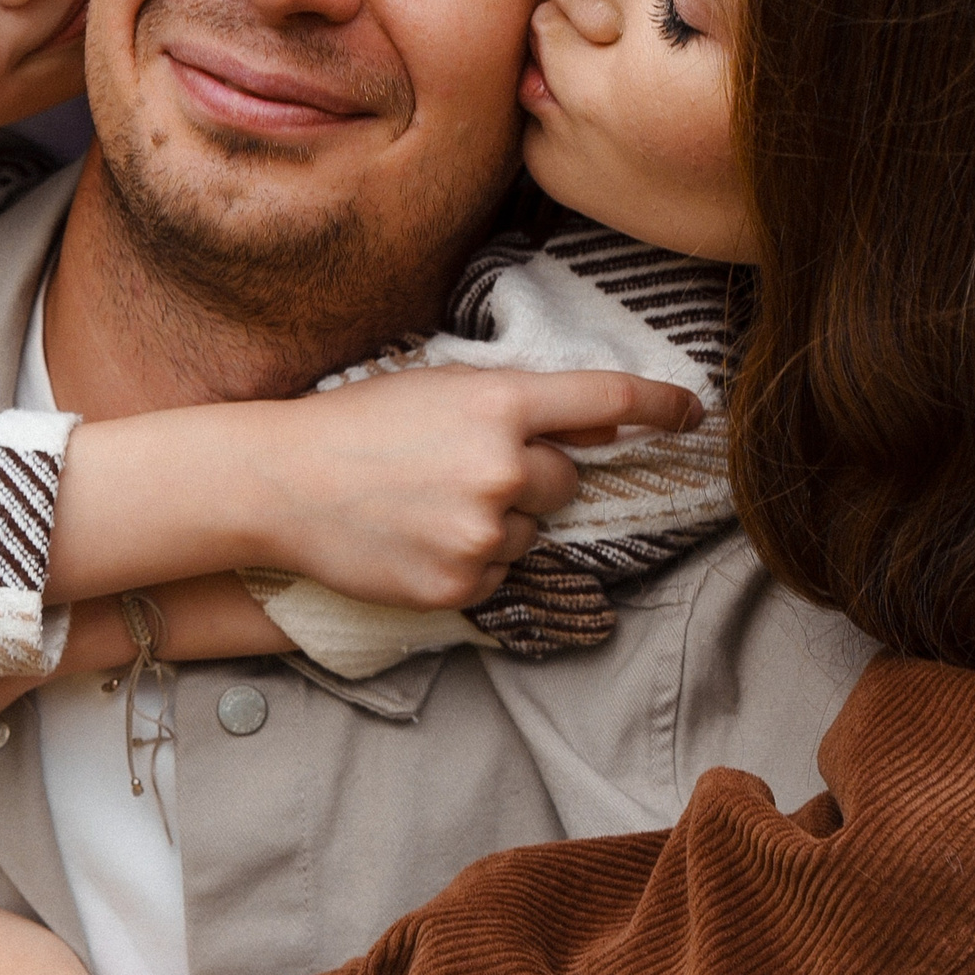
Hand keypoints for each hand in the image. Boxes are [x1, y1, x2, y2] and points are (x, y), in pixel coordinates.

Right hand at [249, 365, 699, 608]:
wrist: (280, 482)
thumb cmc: (356, 425)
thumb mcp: (439, 389)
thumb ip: (521, 406)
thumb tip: (601, 426)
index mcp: (499, 403)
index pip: (607, 399)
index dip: (659, 404)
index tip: (694, 412)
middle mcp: (502, 468)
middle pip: (566, 479)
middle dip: (530, 475)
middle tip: (460, 467)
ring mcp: (483, 533)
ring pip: (531, 531)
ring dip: (497, 520)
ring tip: (425, 503)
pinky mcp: (461, 584)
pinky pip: (498, 574)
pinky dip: (468, 561)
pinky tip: (416, 537)